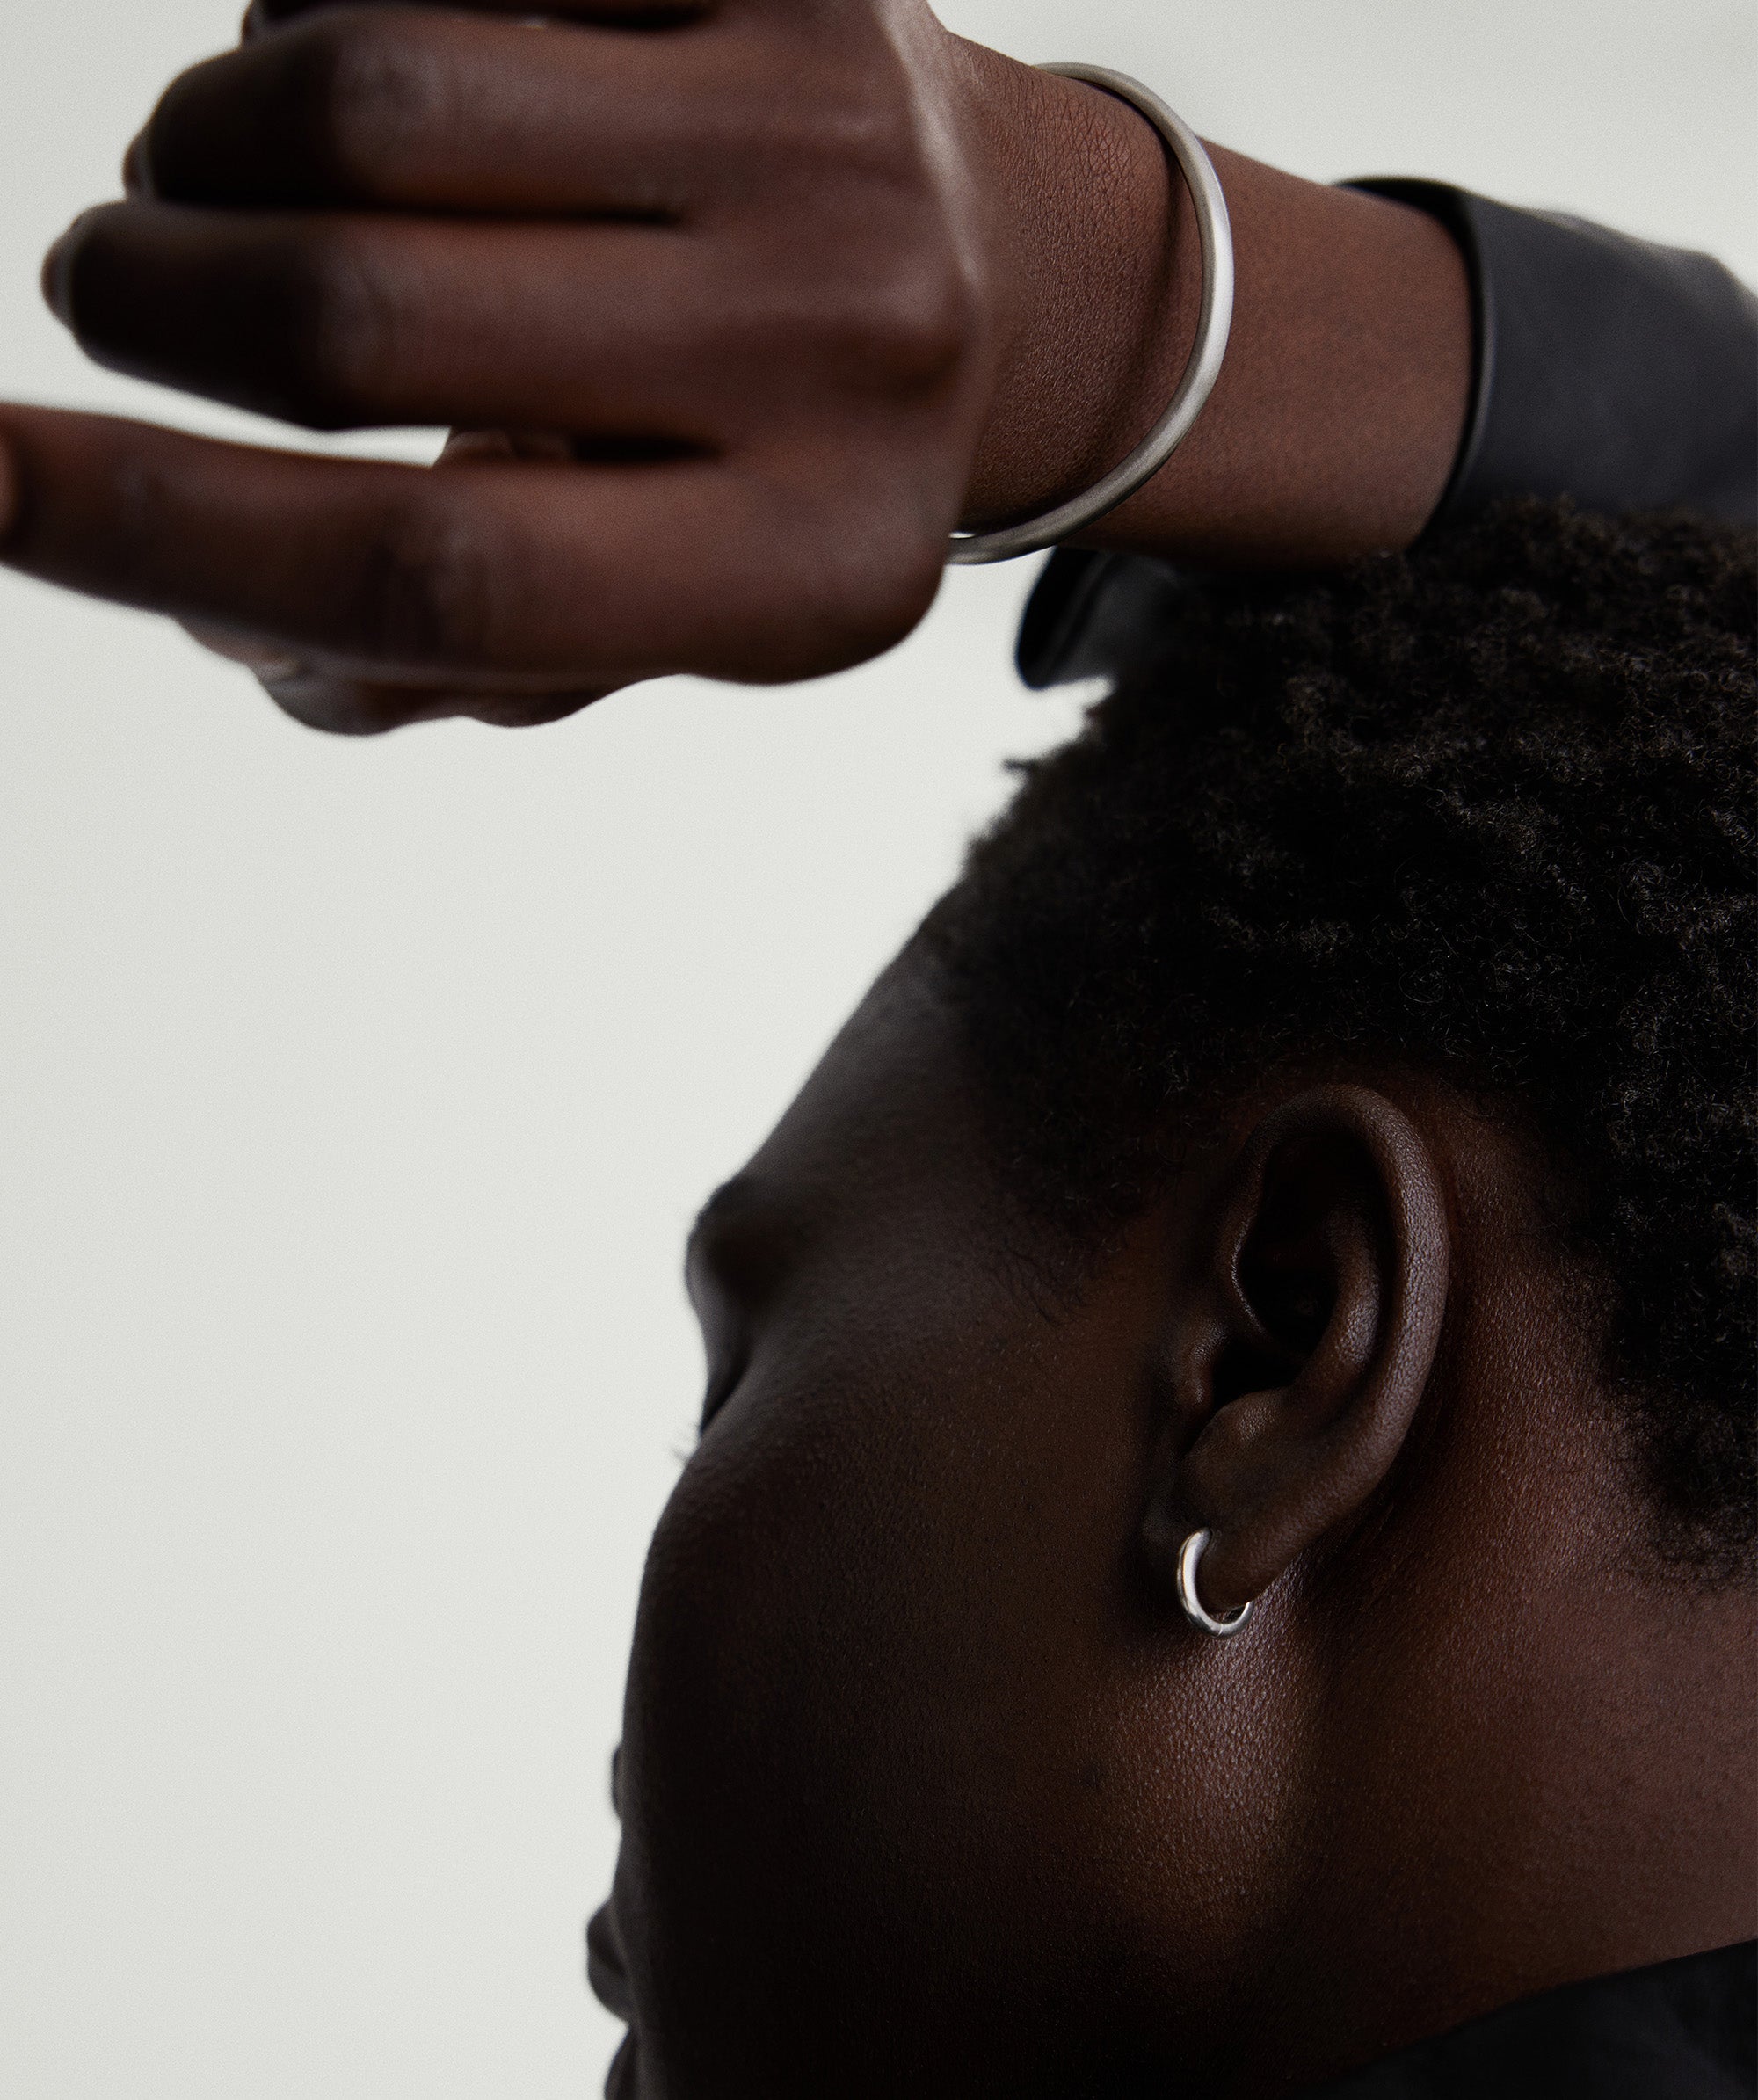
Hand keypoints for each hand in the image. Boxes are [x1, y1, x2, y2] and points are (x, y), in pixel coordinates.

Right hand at [3, 0, 1032, 731]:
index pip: (432, 568)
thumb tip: (217, 604)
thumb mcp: (656, 614)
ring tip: (239, 192)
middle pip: (356, 312)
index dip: (162, 531)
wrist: (1003, 282)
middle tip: (118, 298)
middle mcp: (836, 346)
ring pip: (359, 87)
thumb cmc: (773, 475)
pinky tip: (378, 77)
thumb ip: (445, 652)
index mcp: (804, 571)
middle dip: (156, 302)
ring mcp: (822, 124)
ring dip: (214, 142)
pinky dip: (323, 4)